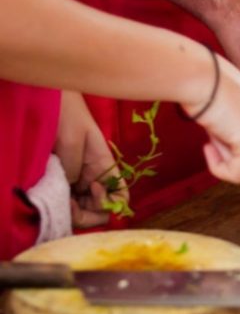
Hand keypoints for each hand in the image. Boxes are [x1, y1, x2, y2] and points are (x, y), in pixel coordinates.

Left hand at [53, 91, 127, 227]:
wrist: (46, 98)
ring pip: (82, 209)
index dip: (110, 205)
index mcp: (104, 167)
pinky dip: (60, 206)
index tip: (92, 192)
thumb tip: (71, 191)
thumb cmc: (64, 112)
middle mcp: (93, 178)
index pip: (120, 198)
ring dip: (72, 212)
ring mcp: (76, 180)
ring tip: (57, 200)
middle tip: (68, 204)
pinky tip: (51, 195)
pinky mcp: (60, 179)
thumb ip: (73, 168)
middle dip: (87, 214)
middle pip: (100, 211)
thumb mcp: (72, 139)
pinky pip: (66, 201)